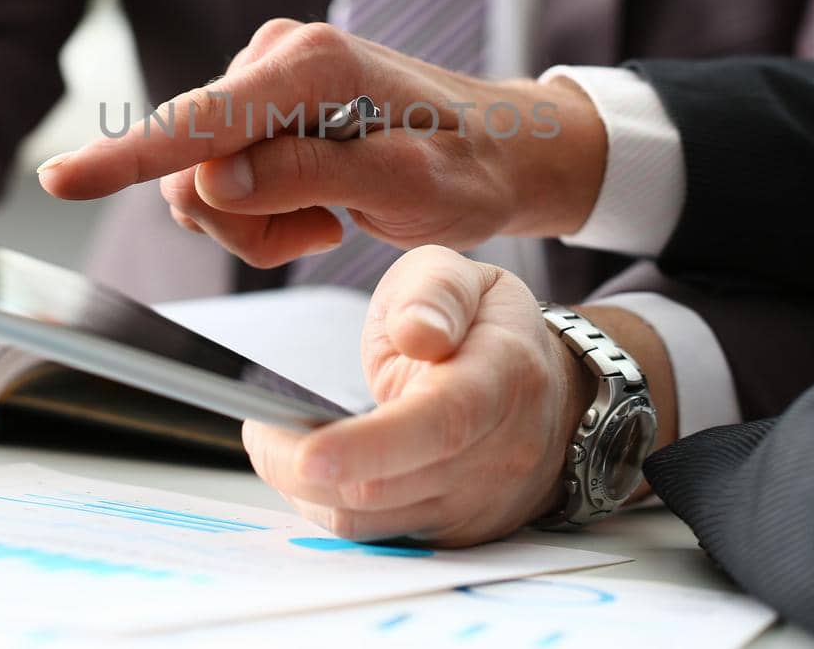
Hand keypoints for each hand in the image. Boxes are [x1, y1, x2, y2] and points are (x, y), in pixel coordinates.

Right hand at [37, 20, 607, 268]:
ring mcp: (263, 77)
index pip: (198, 121)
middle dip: (239, 221)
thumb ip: (310, 176)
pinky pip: (219, 177)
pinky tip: (319, 203)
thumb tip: (211, 182)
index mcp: (309, 66)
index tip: (59, 181)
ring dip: (254, 222)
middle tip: (319, 230)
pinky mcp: (260, 103)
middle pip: (189, 165)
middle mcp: (274, 56)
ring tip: (327, 216)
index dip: (124, 157)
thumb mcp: (407, 186)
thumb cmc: (470, 165)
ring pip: (199, 181)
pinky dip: (262, 210)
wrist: (502, 146)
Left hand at [242, 247, 672, 546]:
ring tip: (275, 444)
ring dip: (305, 490)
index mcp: (500, 379)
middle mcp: (496, 454)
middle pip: (385, 487)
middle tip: (258, 428)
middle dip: (300, 466)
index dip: (370, 445)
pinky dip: (329, 506)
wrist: (555, 398)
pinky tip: (312, 470)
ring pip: (369, 522)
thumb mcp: (467, 277)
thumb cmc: (491, 329)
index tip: (307, 450)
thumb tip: (417, 332)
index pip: (440, 424)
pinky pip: (375, 536)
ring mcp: (476, 504)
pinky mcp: (454, 534)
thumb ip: (438, 293)